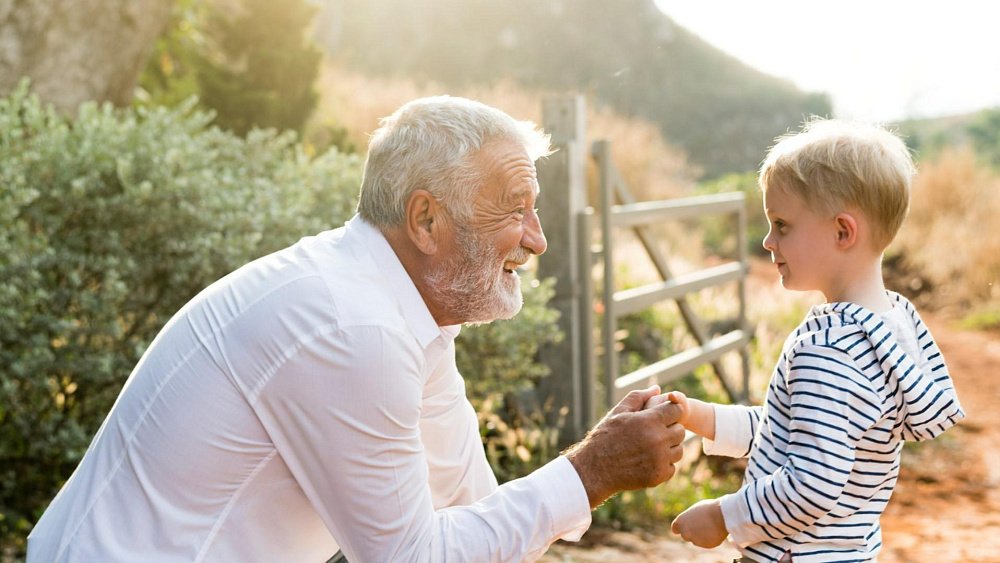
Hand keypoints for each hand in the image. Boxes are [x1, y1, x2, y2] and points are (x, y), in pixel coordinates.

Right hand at [564, 386, 685, 507]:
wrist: (594, 469)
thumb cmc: (604, 437)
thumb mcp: (618, 412)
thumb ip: (638, 397)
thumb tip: (657, 388)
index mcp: (649, 420)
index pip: (677, 410)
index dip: (670, 412)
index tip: (661, 416)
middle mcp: (658, 439)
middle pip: (680, 431)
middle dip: (670, 430)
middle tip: (654, 433)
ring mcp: (660, 459)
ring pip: (678, 450)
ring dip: (668, 448)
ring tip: (651, 448)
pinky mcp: (658, 476)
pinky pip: (671, 467)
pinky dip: (662, 465)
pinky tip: (647, 461)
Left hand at [671, 499, 727, 547]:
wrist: (721, 515)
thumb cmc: (708, 508)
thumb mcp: (695, 510)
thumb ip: (690, 518)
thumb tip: (691, 523)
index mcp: (681, 522)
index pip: (675, 529)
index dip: (680, 528)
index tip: (685, 527)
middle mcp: (685, 533)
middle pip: (686, 536)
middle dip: (691, 532)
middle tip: (701, 525)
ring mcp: (695, 540)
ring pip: (697, 540)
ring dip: (701, 536)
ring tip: (710, 526)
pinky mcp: (706, 545)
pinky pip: (707, 543)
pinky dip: (710, 539)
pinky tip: (715, 531)